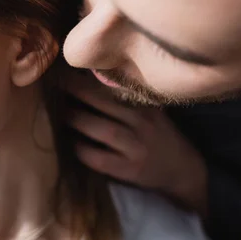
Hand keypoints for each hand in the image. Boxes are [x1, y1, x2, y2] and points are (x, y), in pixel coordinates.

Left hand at [65, 74, 207, 215]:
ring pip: (104, 130)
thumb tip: (89, 77)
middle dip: (79, 92)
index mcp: (146, 106)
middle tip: (57, 86)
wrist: (184, 170)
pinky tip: (71, 143)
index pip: (116, 87)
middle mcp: (143, 124)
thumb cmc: (159, 136)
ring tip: (60, 113)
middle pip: (107, 104)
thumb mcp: (150, 111)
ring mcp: (136, 148)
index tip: (69, 69)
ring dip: (79, 120)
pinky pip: (100, 158)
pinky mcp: (129, 170)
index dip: (91, 78)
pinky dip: (83, 150)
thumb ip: (127, 97)